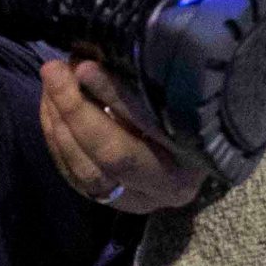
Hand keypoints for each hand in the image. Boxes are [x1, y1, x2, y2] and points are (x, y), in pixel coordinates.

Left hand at [40, 58, 207, 213]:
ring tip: (51, 80)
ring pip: (82, 172)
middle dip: (71, 111)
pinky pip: (73, 173)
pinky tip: (52, 104)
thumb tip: (86, 66)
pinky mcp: (110, 197)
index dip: (105, 103)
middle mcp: (157, 193)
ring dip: (58, 123)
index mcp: (183, 172)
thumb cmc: (204, 107)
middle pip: (102, 162)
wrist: (214, 136)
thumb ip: (136, 89)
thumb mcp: (179, 95)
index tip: (82, 66)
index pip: (127, 148)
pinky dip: (57, 137)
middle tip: (54, 69)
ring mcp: (131, 200)